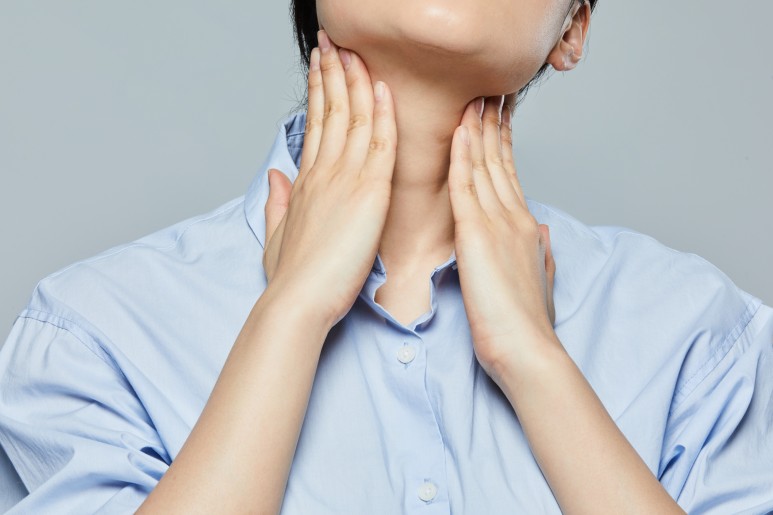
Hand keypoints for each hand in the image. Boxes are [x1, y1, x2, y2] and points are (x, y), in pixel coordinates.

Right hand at [262, 30, 396, 327]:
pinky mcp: (368, 194)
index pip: (315, 126)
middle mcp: (322, 173)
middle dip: (332, 73)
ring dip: (354, 80)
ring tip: (352, 49)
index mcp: (305, 182)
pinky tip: (383, 88)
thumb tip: (274, 176)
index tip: (320, 67)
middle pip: (330, 111)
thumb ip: (276, 201)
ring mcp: (344, 179)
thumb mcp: (275, 234)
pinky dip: (382, 114)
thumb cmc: (290, 277)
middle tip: (332, 42)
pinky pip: (380, 144)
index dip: (318, 92)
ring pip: (353, 118)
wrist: (297, 301)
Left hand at [448, 94, 556, 381]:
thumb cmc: (527, 325)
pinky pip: (468, 186)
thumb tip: (543, 236)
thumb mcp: (538, 281)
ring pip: (486, 165)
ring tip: (474, 97)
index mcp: (524, 229)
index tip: (498, 120)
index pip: (510, 177)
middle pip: (500, 162)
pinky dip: (464, 156)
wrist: (528, 350)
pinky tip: (460, 131)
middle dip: (493, 126)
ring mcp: (498, 224)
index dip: (502, 145)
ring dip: (478, 129)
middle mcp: (514, 218)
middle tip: (488, 93)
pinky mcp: (478, 236)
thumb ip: (540, 253)